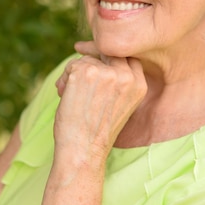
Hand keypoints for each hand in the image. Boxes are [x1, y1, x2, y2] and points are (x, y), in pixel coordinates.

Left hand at [53, 41, 146, 162]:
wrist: (83, 151)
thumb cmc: (96, 132)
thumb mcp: (119, 104)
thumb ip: (117, 81)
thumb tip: (95, 55)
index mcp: (139, 84)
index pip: (127, 57)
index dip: (109, 58)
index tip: (96, 63)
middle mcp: (126, 75)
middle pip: (107, 53)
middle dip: (90, 60)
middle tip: (77, 78)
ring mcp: (106, 72)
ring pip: (86, 59)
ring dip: (73, 74)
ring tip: (69, 95)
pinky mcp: (85, 71)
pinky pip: (72, 65)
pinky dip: (64, 79)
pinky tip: (64, 95)